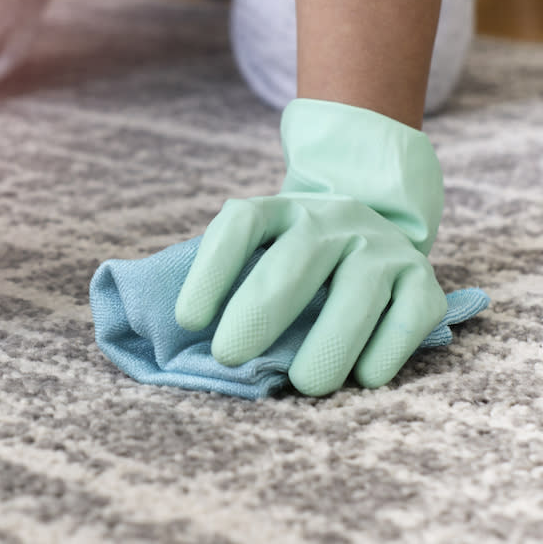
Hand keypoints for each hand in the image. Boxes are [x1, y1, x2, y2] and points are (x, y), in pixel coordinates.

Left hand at [175, 100, 446, 395]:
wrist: (375, 227)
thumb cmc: (296, 260)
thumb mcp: (262, 250)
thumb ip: (228, 282)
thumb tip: (173, 337)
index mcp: (280, 209)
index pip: (241, 225)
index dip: (211, 270)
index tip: (188, 320)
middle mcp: (331, 219)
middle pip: (294, 260)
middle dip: (259, 311)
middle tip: (229, 356)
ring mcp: (380, 245)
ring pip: (358, 289)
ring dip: (330, 340)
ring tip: (305, 385)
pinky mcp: (422, 278)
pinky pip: (411, 312)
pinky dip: (388, 347)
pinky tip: (364, 377)